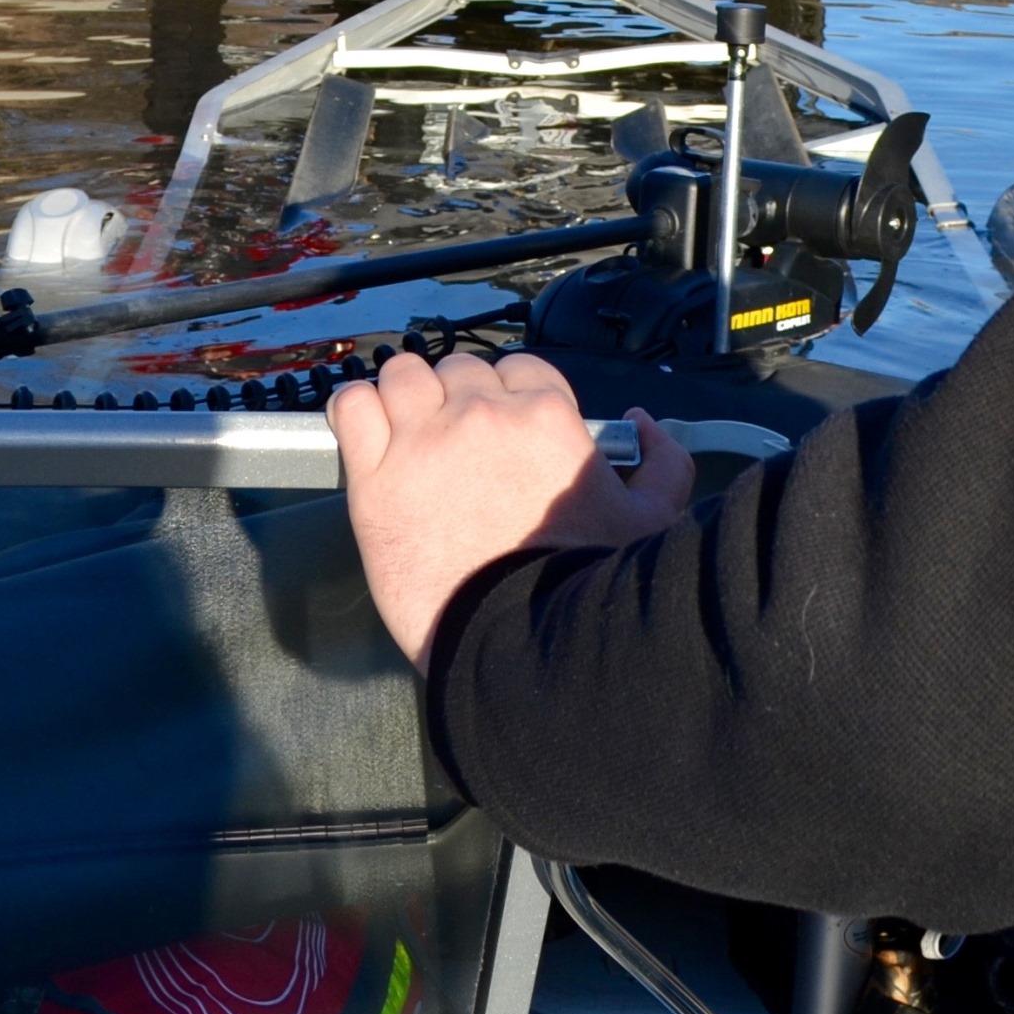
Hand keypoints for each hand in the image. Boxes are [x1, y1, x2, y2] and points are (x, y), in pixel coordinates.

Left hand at [329, 351, 694, 669]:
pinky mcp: (374, 478)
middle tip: (458, 447)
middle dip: (458, 400)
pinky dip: (355, 411)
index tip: (504, 432)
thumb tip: (643, 419)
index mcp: (545, 414)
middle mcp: (481, 413)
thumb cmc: (584, 583)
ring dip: (406, 398)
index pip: (519, 369)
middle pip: (458, 371)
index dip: (509, 398)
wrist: (521, 644)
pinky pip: (351, 407)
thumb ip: (662, 463)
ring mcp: (423, 440)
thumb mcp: (650, 521)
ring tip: (408, 436)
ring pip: (402, 375)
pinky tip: (366, 434)